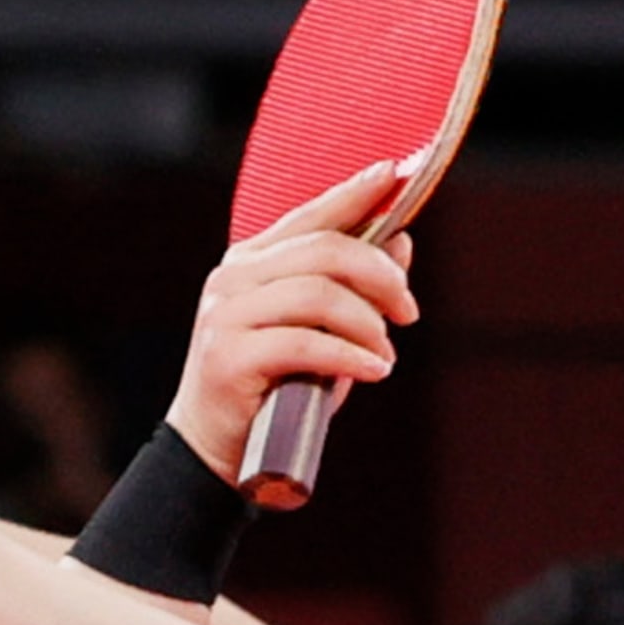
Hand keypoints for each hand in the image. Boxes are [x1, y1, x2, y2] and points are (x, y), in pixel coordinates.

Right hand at [160, 162, 420, 482]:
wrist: (215, 448)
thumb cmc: (275, 386)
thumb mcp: (321, 329)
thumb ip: (354, 286)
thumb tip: (400, 239)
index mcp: (252, 260)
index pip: (310, 216)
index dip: (354, 194)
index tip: (393, 176)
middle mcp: (233, 278)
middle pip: (323, 251)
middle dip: (380, 275)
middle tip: (408, 310)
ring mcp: (226, 315)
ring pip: (317, 294)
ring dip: (368, 323)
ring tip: (385, 353)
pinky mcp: (228, 357)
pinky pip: (304, 343)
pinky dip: (350, 355)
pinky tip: (373, 369)